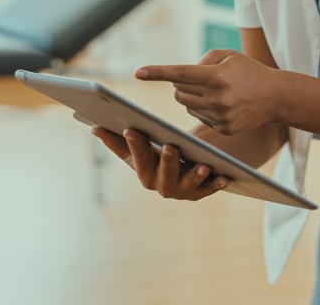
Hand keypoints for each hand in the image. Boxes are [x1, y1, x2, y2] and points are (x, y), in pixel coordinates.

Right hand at [90, 127, 228, 200]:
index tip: (131, 128)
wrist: (180, 167)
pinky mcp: (200, 192)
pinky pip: (209, 189)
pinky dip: (216, 184)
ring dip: (194, 176)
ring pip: (188, 185)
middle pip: (162, 175)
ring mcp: (181, 191)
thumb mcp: (138, 147)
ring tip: (203, 165)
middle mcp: (160, 185)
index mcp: (142, 171)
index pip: (136, 157)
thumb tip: (94, 127)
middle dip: (166, 162)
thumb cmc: (155, 154)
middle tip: (169, 147)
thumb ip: (117, 140)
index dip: (133, 144)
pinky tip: (225, 176)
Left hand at [136, 50, 284, 134]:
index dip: (158, 72)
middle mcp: (217, 99)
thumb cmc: (249, 71)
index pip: (180, 73)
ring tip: (213, 91)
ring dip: (191, 96)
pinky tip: (222, 104)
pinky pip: (199, 117)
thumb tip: (180, 77)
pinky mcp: (224, 129)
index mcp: (217, 77)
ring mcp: (220, 116)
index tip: (138, 72)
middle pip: (179, 92)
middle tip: (198, 79)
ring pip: (187, 105)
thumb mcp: (229, 55)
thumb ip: (203, 60)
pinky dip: (203, 108)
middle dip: (181, 84)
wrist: (276, 98)